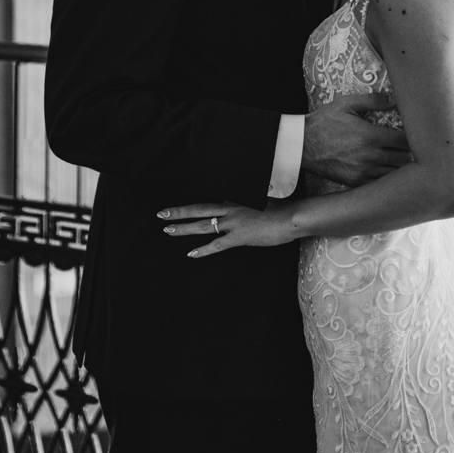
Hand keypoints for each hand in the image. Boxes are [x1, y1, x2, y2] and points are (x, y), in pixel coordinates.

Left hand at [158, 201, 295, 257]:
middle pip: (199, 210)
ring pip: (203, 226)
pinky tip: (191, 253)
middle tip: (161, 214)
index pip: (209, 200)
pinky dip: (203, 249)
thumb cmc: (281, 209)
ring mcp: (234, 223)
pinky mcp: (239, 237)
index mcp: (235, 199)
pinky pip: (217, 244)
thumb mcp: (262, 200)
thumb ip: (251, 200)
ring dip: (184, 228)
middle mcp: (231, 209)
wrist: (292, 217)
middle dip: (178, 212)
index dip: (193, 203)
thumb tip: (250, 199)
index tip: (179, 204)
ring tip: (168, 230)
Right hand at [302, 92, 410, 186]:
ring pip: (394, 174)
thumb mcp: (346, 104)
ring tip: (397, 157)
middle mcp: (370, 157)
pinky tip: (383, 167)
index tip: (410, 133)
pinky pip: (379, 183)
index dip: (411, 137)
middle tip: (407, 145)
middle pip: (403, 159)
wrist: (302, 145)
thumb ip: (373, 100)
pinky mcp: (355, 182)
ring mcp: (363, 172)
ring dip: (399, 166)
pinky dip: (385, 177)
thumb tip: (394, 98)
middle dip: (408, 152)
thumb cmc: (324, 122)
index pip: (404, 141)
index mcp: (370, 136)